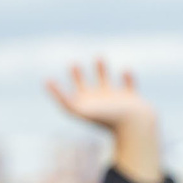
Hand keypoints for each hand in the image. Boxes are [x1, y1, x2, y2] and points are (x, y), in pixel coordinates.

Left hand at [45, 59, 161, 182]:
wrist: (134, 125)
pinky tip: (126, 70)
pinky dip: (128, 79)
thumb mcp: (83, 109)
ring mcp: (116, 102)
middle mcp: (98, 104)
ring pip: (106, 85)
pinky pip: (129, 86)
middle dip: (78, 77)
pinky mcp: (132, 99)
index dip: (57, 92)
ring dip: (102, 71)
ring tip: (98, 56)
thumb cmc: (107, 118)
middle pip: (85, 90)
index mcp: (86, 109)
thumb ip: (64, 99)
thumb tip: (47, 83)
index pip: (68, 100)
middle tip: (72, 64)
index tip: (48, 79)